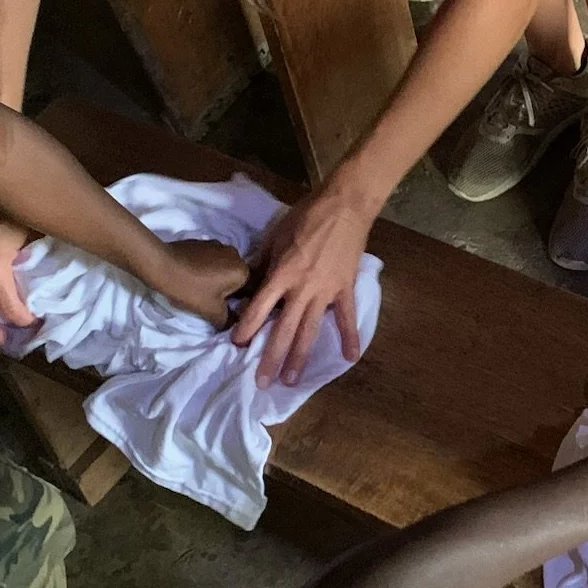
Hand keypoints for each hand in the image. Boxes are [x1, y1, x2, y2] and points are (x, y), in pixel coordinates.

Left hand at [154, 239, 249, 330]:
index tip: (233, 311)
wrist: (162, 265)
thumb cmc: (191, 289)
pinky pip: (214, 259)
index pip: (253, 289)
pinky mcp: (204, 242)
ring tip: (204, 289)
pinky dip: (209, 268)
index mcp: (242, 270)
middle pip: (240, 277)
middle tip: (217, 303)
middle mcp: (236, 254)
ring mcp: (219, 245)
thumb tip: (236, 325)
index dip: (244, 302)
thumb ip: (228, 320)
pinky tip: (196, 277)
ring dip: (220, 278)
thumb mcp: (212, 311)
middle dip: (231, 290)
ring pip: (226, 267)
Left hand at [231, 183, 374, 386]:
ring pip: (310, 330)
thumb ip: (264, 261)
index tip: (238, 346)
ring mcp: (326, 291)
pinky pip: (346, 317)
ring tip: (292, 380)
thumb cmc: (306, 216)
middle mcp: (302, 288)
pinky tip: (349, 358)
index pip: (260, 308)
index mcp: (282, 274)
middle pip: (283, 329)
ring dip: (300, 357)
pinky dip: (348, 337)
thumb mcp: (276, 235)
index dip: (248, 328)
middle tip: (262, 382)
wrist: (344, 205)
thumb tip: (252, 280)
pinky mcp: (345, 288)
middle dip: (271, 357)